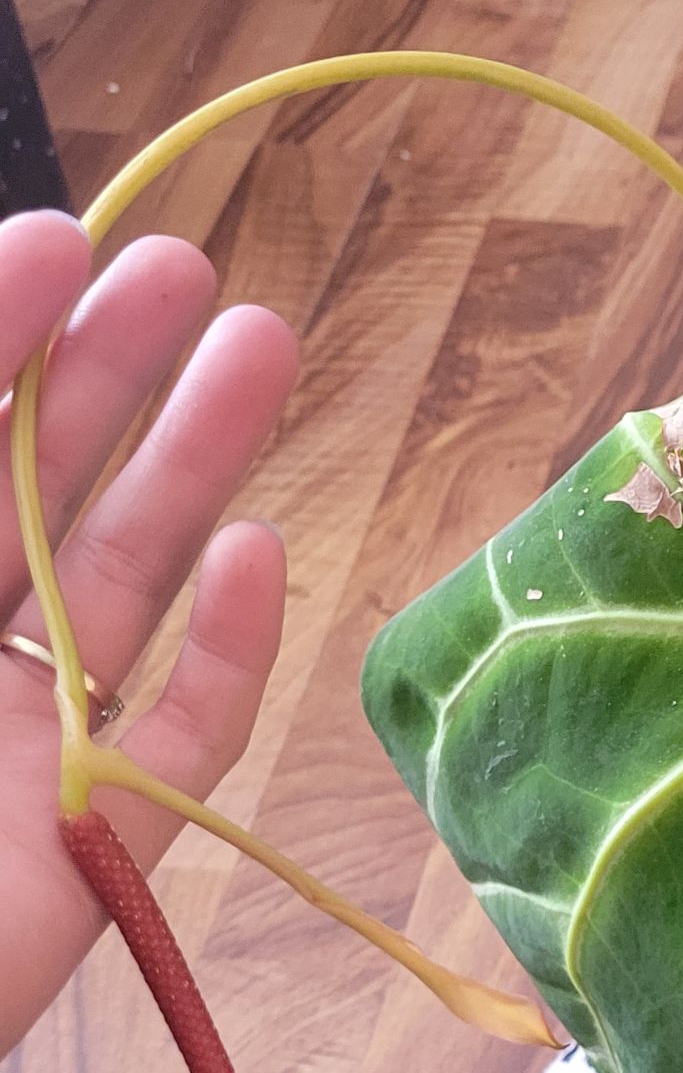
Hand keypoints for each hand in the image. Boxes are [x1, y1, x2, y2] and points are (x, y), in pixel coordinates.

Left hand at [0, 210, 298, 1057]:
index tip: (62, 243)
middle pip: (34, 489)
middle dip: (111, 375)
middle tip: (197, 277)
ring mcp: (21, 738)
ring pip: (124, 583)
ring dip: (197, 469)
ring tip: (268, 354)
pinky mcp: (102, 828)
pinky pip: (186, 727)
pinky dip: (232, 643)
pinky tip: (264, 556)